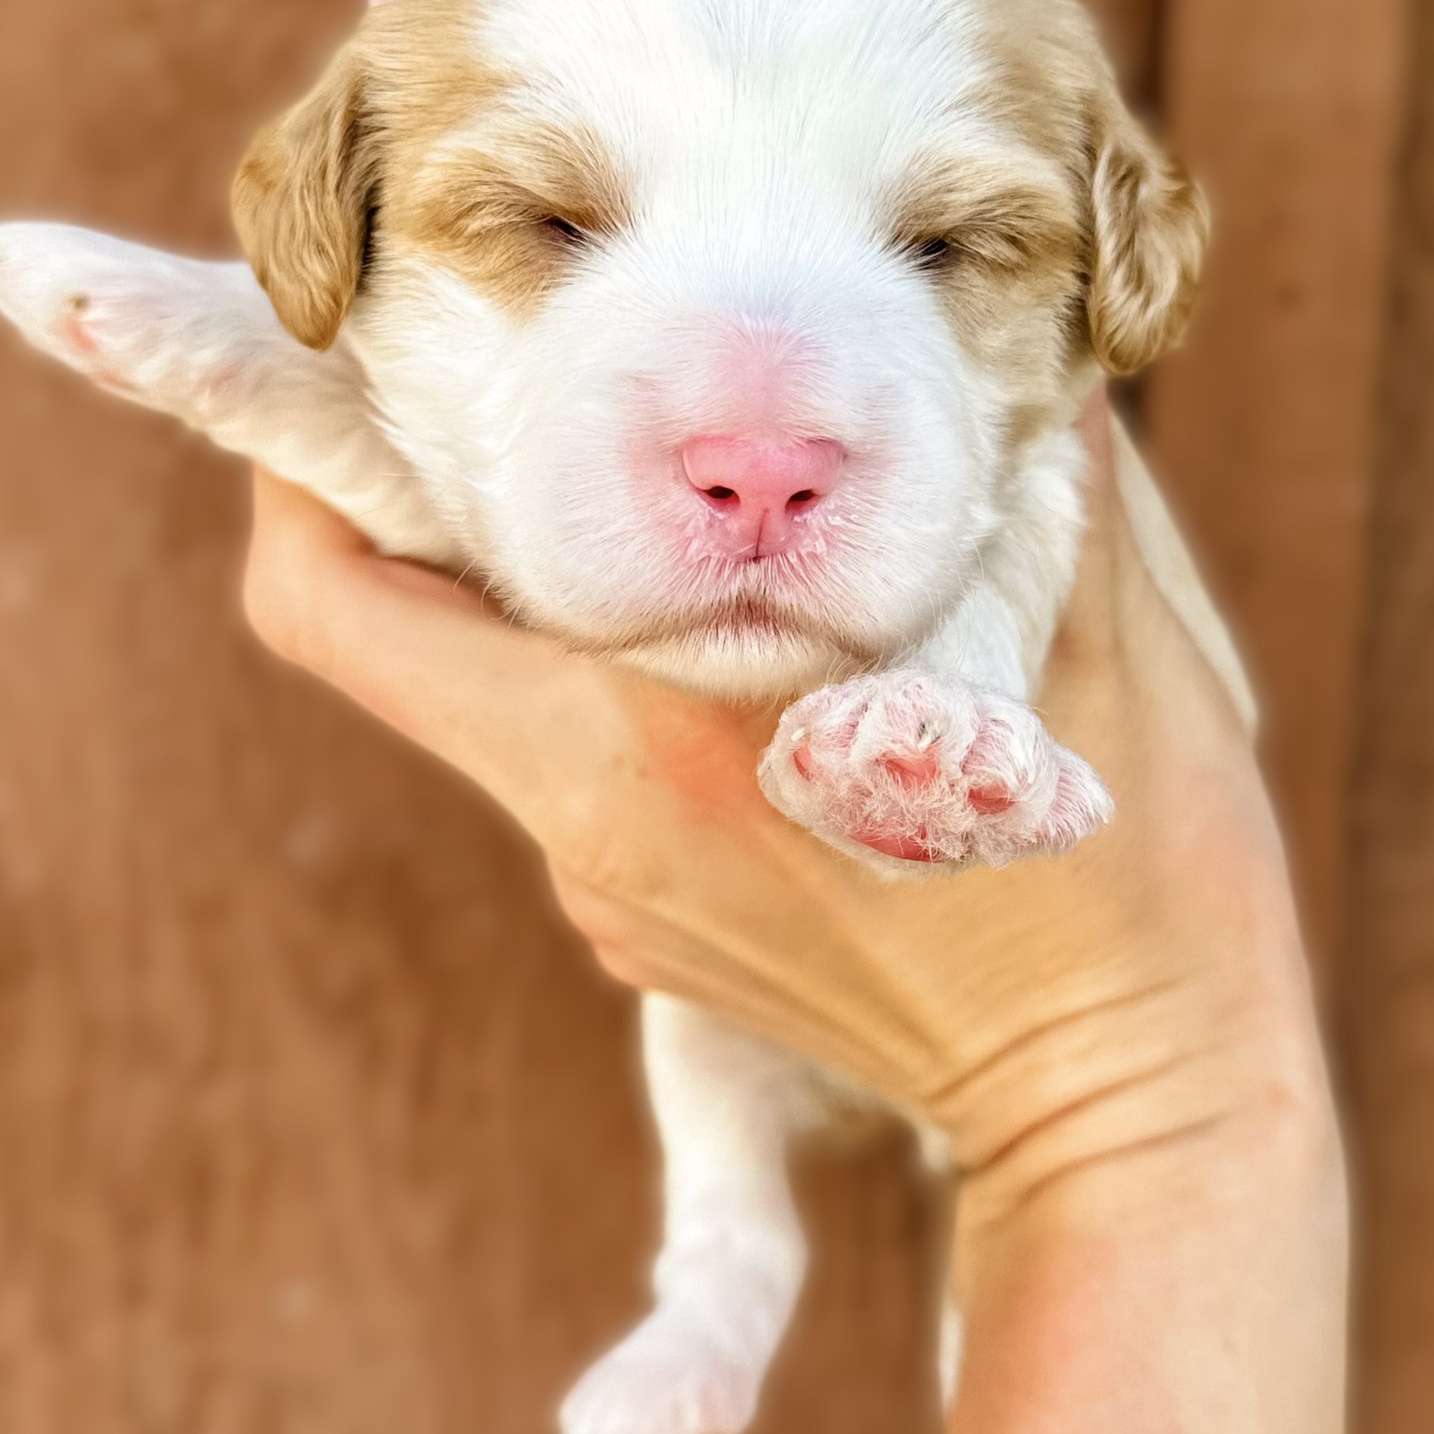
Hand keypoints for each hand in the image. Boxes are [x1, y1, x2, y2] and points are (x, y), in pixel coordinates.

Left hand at [242, 400, 1327, 1239]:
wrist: (1133, 1124)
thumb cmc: (1137, 886)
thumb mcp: (1106, 635)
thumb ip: (1026, 452)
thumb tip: (996, 308)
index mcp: (649, 739)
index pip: (344, 600)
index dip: (296, 463)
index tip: (345, 350)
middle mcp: (591, 825)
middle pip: (383, 635)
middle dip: (402, 492)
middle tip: (481, 366)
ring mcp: (613, 895)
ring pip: (490, 696)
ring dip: (536, 582)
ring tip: (644, 467)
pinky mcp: (655, 934)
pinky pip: (577, 764)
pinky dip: (611, 674)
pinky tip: (739, 620)